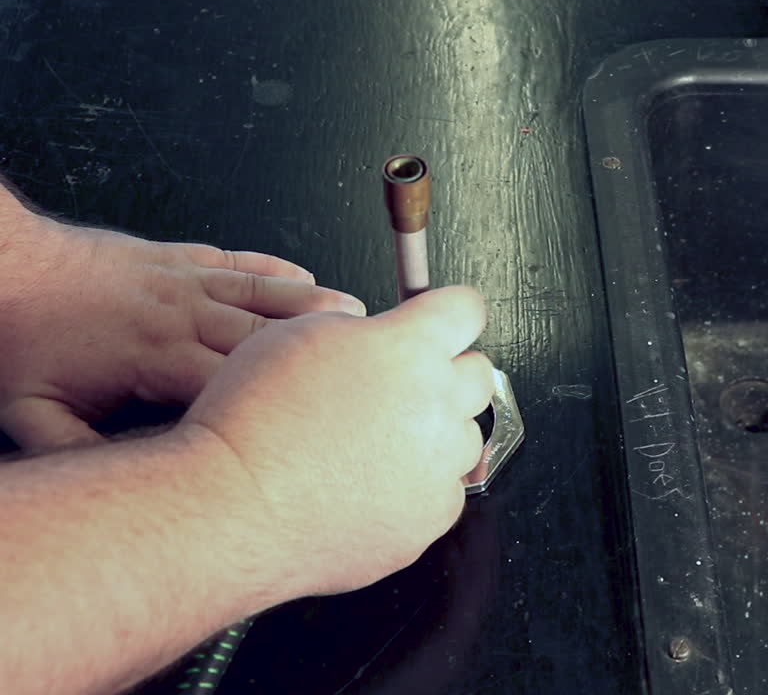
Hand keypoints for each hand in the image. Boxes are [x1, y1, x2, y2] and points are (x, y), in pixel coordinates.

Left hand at [0, 214, 364, 450]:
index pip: (241, 387)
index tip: (325, 425)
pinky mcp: (178, 257)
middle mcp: (182, 314)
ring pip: (268, 293)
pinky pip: (242, 262)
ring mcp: (185, 281)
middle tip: (372, 364)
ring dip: (317, 306)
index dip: (288, 406)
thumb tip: (126, 489)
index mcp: (157, 357)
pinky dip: (280, 270)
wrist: (4, 266)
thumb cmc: (20, 336)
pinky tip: (308, 278)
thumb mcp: (32, 413)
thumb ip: (79, 454)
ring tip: (362, 317)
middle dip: (324, 352)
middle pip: (271, 336)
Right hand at [181, 286, 494, 596]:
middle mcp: (437, 404)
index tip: (443, 321)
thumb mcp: (295, 335)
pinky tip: (368, 485)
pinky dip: (417, 488)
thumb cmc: (249, 422)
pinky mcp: (430, 517)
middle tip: (398, 388)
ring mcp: (439, 466)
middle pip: (477, 373)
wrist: (232, 507)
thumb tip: (380, 334)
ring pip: (463, 437)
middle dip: (445, 373)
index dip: (450, 312)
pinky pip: (443, 491)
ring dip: (433, 435)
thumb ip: (358, 328)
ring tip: (370, 445)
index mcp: (409, 348)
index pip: (466, 309)